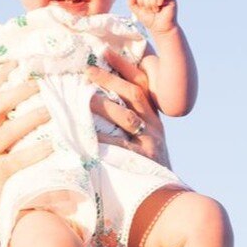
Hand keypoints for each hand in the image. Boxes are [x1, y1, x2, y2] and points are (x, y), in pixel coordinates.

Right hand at [0, 62, 52, 232]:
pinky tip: (51, 145)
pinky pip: (17, 162)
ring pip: (6, 132)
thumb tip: (37, 103)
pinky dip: (35, 152)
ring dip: (29, 118)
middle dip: (16, 91)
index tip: (16, 59)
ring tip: (49, 109)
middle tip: (38, 81)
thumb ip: (10, 127)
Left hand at [86, 50, 170, 167]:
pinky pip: (120, 145)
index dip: (124, 66)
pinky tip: (86, 134)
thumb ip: (124, 119)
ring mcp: (150, 141)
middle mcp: (153, 124)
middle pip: (132, 94)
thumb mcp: (139, 138)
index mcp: (152, 115)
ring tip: (82, 98)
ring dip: (103, 105)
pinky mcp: (143, 160)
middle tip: (87, 70)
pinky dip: (102, 139)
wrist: (164, 196)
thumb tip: (94, 97)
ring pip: (126, 116)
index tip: (105, 51)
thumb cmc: (143, 164)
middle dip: (110, 79)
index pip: (140, 83)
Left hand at [128, 0, 177, 34]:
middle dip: (147, 4)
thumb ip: (131, 4)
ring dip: (153, 4)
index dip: (141, 3)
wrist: (161, 28)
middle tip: (152, 11)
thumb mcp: (138, 12)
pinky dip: (159, 0)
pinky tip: (160, 5)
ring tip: (156, 10)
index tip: (145, 10)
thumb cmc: (150, 20)